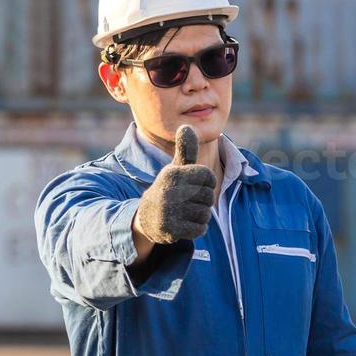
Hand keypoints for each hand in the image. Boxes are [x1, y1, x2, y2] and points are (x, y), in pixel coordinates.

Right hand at [133, 125, 214, 246]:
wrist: (147, 218)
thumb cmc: (168, 189)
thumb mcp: (175, 169)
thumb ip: (185, 150)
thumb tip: (187, 126)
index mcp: (172, 173)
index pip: (207, 175)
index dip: (208, 181)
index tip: (199, 184)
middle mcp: (168, 191)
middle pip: (208, 196)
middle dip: (204, 201)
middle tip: (190, 201)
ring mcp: (168, 211)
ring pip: (205, 214)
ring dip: (200, 216)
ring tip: (186, 213)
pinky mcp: (169, 229)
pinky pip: (199, 229)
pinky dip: (196, 229)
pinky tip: (185, 224)